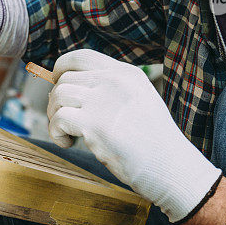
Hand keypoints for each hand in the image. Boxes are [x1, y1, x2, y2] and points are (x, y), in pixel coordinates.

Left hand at [47, 49, 220, 221]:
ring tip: (67, 133)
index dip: (62, 68)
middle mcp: (114, 81)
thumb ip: (111, 90)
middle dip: (56, 100)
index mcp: (126, 73)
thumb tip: (69, 90)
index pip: (82, 57)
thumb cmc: (154, 142)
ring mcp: (104, 101)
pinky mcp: (95, 124)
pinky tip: (68, 143)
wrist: (172, 167)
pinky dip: (56, 133)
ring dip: (54, 116)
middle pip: (65, 78)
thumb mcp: (139, 100)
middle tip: (63, 120)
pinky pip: (58, 119)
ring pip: (58, 95)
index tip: (57, 83)